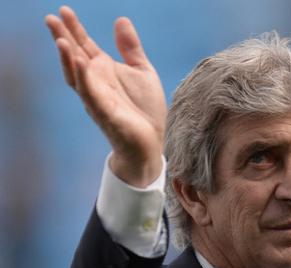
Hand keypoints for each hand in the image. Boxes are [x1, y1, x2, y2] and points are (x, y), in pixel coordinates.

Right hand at [45, 6, 166, 186]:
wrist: (151, 142)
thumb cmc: (144, 109)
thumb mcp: (142, 71)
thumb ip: (131, 48)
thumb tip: (120, 19)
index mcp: (104, 71)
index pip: (84, 46)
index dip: (74, 29)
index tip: (64, 10)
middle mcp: (95, 82)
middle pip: (74, 57)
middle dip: (63, 38)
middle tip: (50, 18)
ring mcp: (97, 98)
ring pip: (77, 76)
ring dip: (68, 59)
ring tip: (62, 40)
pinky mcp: (105, 113)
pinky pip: (91, 94)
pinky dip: (85, 79)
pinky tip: (81, 63)